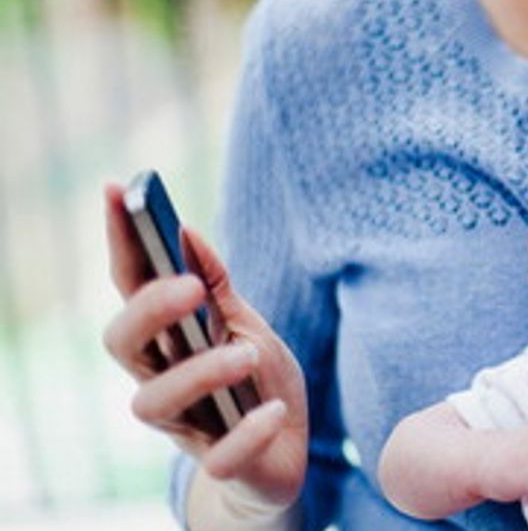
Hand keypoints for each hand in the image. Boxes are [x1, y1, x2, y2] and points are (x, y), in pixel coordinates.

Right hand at [101, 184, 308, 513]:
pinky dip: (247, 433)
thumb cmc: (256, 385)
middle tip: (190, 290)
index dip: (119, 240)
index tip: (117, 189)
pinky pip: (222, 457)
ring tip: (248, 355)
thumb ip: (218, 288)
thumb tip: (189, 232)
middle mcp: (161, 380)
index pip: (130, 285)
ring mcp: (187, 426)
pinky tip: (272, 411)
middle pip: (121, 344)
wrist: (284, 456)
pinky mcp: (224, 465)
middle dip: (148, 312)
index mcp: (166, 341)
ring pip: (155, 403)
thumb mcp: (247, 326)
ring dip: (200, 373)